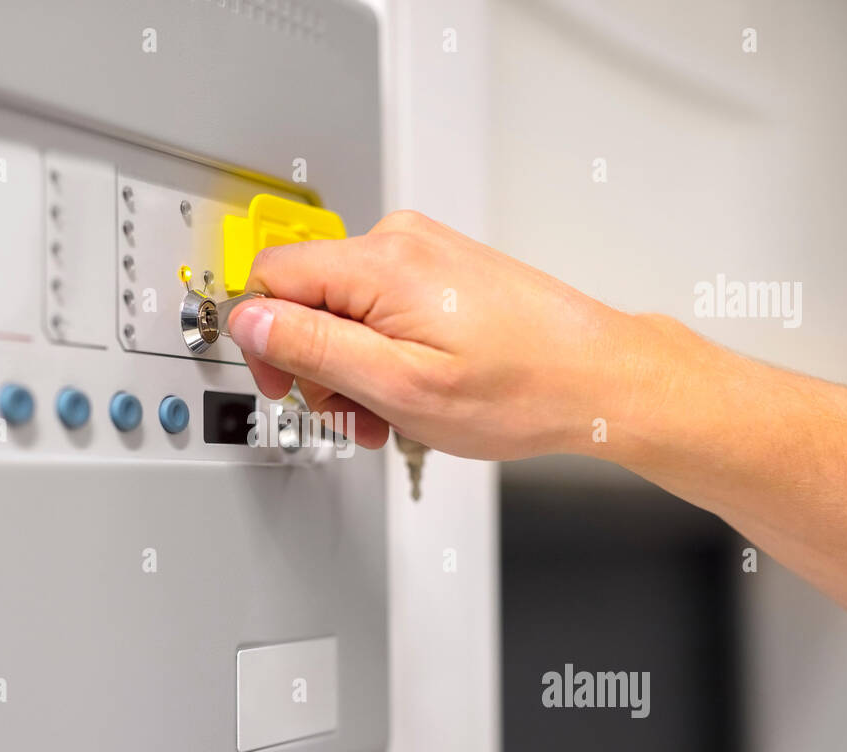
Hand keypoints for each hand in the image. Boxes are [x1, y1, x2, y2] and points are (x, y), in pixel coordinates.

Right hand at [226, 209, 668, 459]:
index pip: (271, 278)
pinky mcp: (440, 269)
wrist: (597, 378)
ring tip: (389, 412)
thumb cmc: (521, 388)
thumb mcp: (399, 385)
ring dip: (352, 368)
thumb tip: (249, 321)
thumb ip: (313, 348)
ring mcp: (423, 253)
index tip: (288, 386)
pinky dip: (382, 353)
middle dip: (317, 364)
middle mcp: (399, 242)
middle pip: (306, 297)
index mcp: (381, 263)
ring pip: (343, 309)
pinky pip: (379, 307)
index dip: (266, 341)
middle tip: (350, 413)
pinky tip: (407, 391)